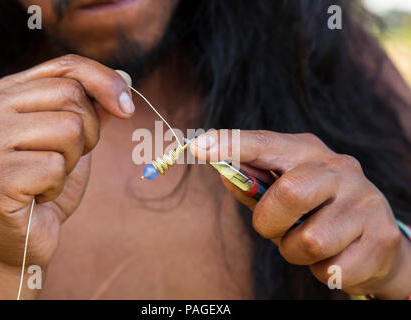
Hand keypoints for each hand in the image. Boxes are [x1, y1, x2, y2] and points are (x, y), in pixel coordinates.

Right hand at [0, 55, 133, 296]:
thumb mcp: (74, 139)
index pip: (67, 65)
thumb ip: (93, 107)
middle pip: (72, 97)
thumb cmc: (47, 184)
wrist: (21, 236)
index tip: (127, 107)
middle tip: (66, 159)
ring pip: (68, 129)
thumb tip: (126, 79)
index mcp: (6, 92)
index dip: (106, 82)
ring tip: (48, 176)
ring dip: (72, 160)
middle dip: (87, 133)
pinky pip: (56, 167)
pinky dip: (57, 186)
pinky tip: (37, 195)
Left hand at [190, 130, 409, 298]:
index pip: (266, 143)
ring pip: (309, 241)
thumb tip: (223, 175)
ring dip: (295, 253)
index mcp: (308, 153)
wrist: (375, 242)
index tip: (199, 146)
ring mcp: (365, 201)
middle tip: (273, 228)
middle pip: (289, 194)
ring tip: (308, 245)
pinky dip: (322, 271)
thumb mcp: (283, 194)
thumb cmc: (317, 213)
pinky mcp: (381, 238)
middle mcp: (341, 169)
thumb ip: (254, 186)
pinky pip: (333, 269)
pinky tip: (335, 258)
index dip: (232, 145)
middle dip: (269, 223)